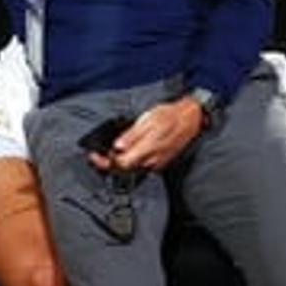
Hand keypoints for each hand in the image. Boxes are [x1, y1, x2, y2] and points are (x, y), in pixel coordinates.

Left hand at [89, 99, 203, 174]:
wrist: (191, 119)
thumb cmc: (169, 115)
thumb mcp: (148, 119)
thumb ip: (132, 135)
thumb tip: (117, 146)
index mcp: (146, 149)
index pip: (120, 164)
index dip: (105, 162)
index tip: (94, 155)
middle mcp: (150, 160)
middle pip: (124, 170)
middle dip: (109, 164)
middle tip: (97, 155)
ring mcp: (156, 163)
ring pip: (132, 169)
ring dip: (119, 163)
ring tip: (110, 153)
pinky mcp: (160, 163)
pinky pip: (141, 167)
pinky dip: (131, 162)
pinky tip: (127, 153)